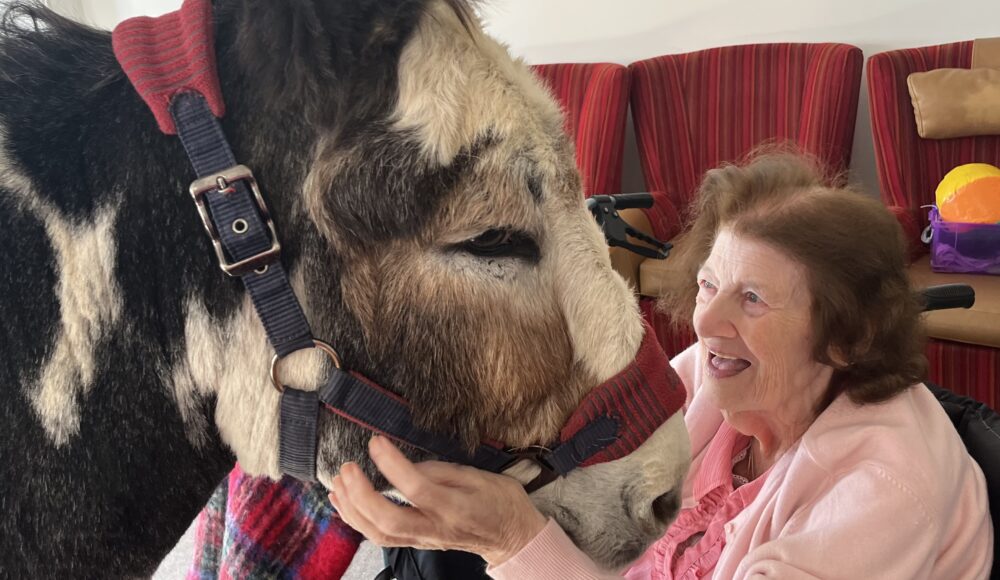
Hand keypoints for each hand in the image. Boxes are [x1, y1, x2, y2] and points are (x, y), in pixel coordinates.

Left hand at [328, 435, 547, 565]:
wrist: (513, 538)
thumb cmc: (501, 502)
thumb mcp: (481, 476)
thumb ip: (444, 471)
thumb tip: (409, 466)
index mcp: (456, 508)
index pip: (418, 488)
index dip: (392, 464)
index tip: (376, 441)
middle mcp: (436, 528)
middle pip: (389, 521)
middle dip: (361, 494)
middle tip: (348, 467)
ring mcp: (424, 540)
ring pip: (379, 534)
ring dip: (352, 508)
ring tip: (339, 480)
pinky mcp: (416, 544)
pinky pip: (380, 537)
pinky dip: (356, 519)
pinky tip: (342, 500)